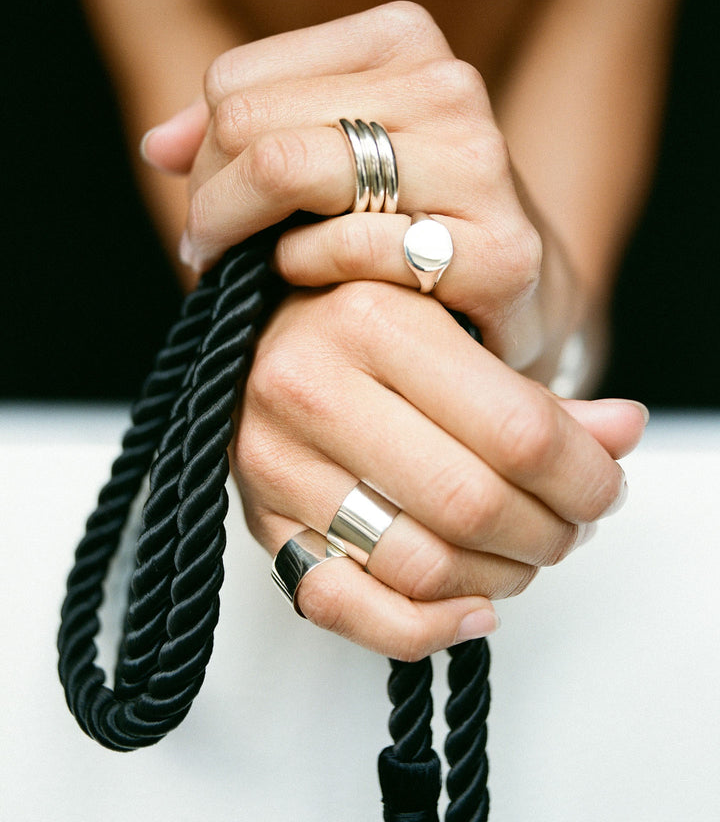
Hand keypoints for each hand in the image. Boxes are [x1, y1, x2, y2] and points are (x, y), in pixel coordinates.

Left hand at [143, 1, 557, 369]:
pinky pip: (350, 246)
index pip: (234, 81)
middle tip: (212, 247)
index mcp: (403, 39)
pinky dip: (303, 269)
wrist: (515, 285)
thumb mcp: (326, 151)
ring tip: (240, 269)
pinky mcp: (499, 251)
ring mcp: (480, 165)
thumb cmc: (405, 216)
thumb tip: (158, 146)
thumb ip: (242, 136)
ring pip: (290, 169)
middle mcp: (447, 87)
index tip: (214, 206)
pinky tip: (301, 282)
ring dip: (240, 238)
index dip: (205, 156)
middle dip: (210, 200)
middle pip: (251, 123)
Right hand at [233, 279, 645, 660]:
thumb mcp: (462, 328)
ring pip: (419, 564)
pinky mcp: (261, 521)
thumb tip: (623, 433)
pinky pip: (344, 607)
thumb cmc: (380, 323)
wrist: (279, 328)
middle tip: (572, 524)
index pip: (515, 430)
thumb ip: (541, 392)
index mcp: (372, 320)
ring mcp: (276, 462)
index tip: (606, 486)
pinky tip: (475, 609)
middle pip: (471, 503)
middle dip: (549, 531)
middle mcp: (310, 387)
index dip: (584, 475)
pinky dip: (425, 628)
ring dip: (500, 578)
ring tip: (525, 553)